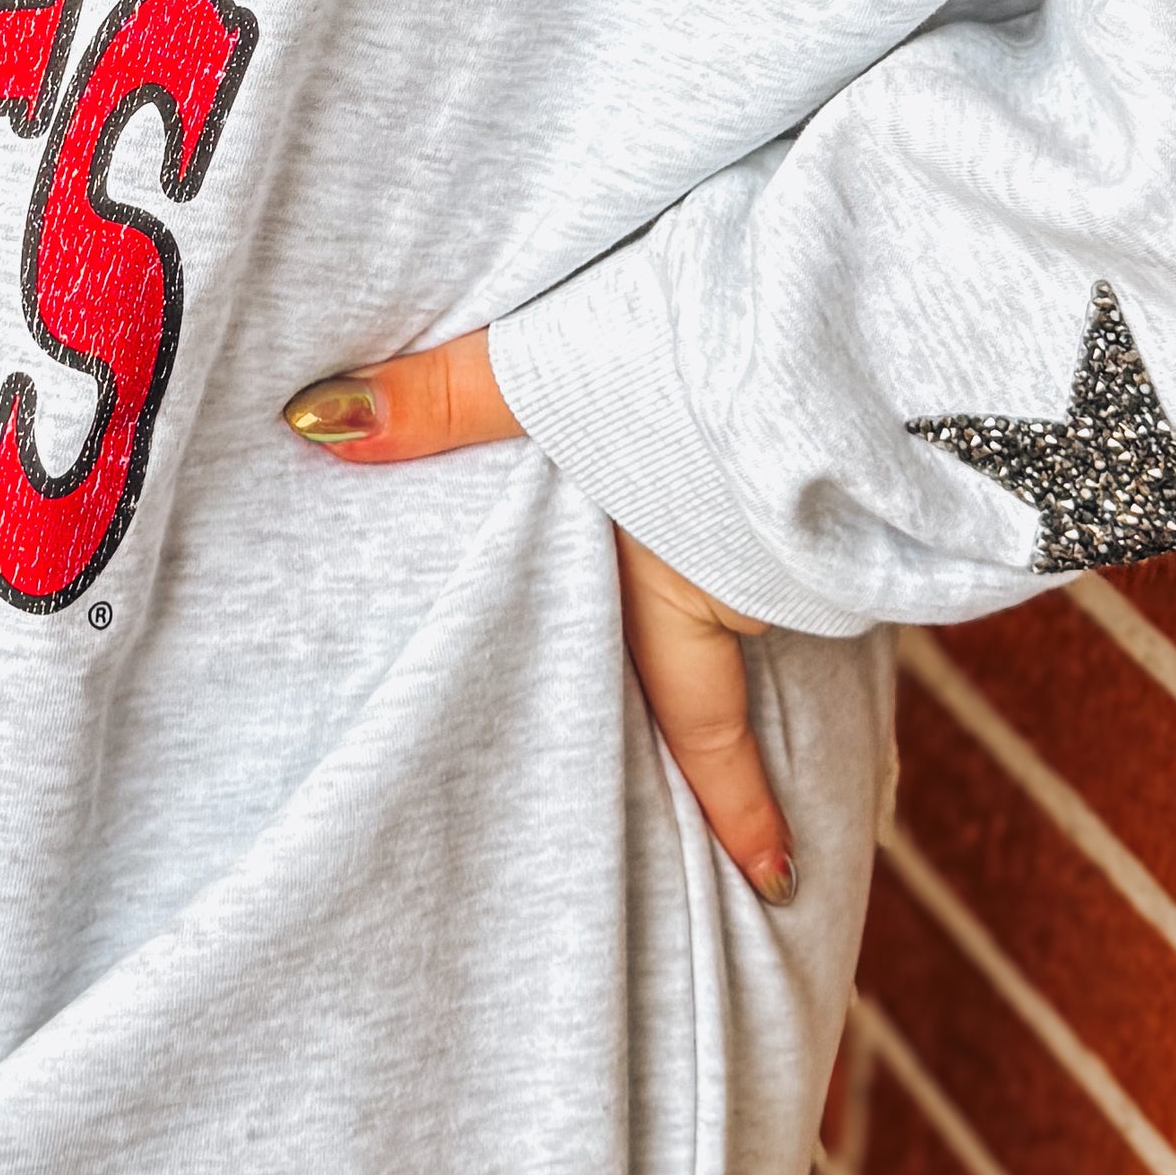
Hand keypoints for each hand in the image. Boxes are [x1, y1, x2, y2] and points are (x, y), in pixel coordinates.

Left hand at [284, 331, 795, 902]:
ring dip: (764, 588)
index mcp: (682, 592)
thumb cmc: (687, 357)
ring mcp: (819, 535)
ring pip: (782, 588)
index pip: (706, 726)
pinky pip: (820, 529)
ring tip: (754, 590)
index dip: (741, 809)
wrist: (832, 297)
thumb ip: (441, 402)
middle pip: (738, 657)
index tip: (773, 877)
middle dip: (741, 702)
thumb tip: (316, 424)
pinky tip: (799, 496)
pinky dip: (800, 526)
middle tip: (751, 772)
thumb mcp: (545, 375)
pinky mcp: (859, 475)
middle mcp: (758, 583)